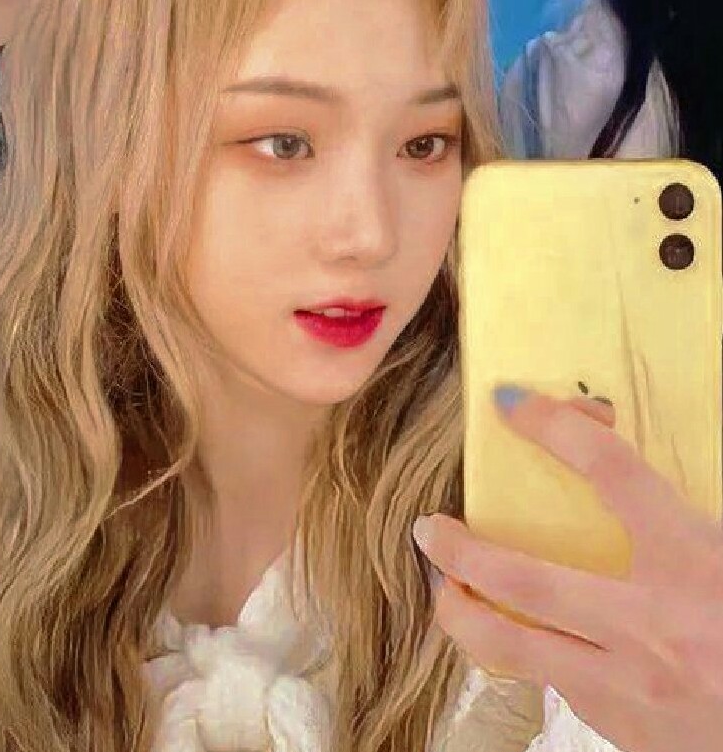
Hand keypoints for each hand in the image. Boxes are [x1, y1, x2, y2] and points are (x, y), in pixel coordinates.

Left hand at [413, 388, 722, 751]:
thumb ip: (680, 512)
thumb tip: (612, 454)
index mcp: (697, 566)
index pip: (612, 473)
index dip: (556, 428)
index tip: (511, 404)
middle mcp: (655, 628)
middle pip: (524, 580)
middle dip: (460, 550)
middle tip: (428, 528)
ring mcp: (633, 689)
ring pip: (511, 647)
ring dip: (462, 613)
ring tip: (446, 587)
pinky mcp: (626, 730)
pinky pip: (554, 685)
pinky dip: (529, 652)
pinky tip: (529, 636)